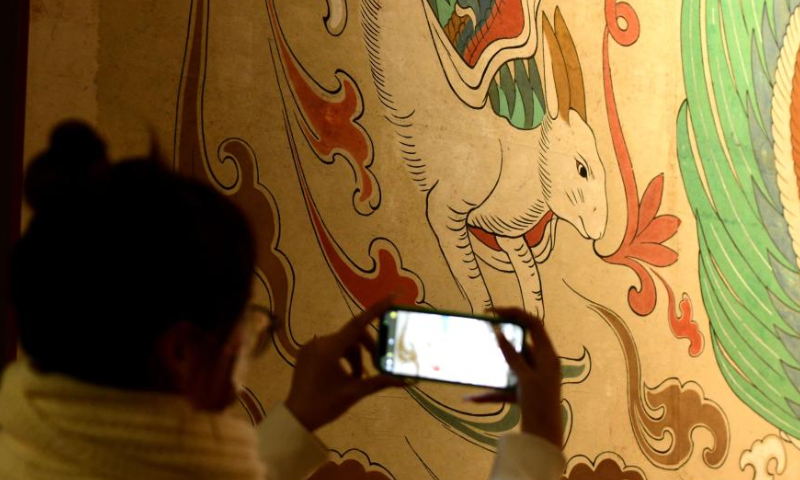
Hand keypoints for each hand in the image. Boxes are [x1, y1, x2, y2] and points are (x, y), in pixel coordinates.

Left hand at [284, 298, 404, 431]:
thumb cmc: (325, 405)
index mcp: (330, 348)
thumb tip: (407, 381)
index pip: (358, 323)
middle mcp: (319, 342)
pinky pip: (331, 348)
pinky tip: (347, 375)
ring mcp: (311, 347)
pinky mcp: (307, 354)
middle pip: (352, 336)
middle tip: (378, 365)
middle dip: (368, 348)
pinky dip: (343, 358)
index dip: (377, 309)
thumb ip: (381, 382)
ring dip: (355, 356)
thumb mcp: (355, 392)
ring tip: (360, 377)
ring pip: (343, 343)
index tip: (393, 296)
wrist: (296, 418)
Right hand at [469, 307, 562, 447]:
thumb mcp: (525, 378)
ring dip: (494, 363)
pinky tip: (471, 399)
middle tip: (483, 327)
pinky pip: (506, 386)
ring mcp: (533, 377)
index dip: (515, 313)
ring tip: (476, 355)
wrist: (544, 436)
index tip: (493, 311)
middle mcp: (542, 362)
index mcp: (547, 355)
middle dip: (502, 334)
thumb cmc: (539, 404)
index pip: (533, 323)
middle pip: (521, 341)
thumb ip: (512, 356)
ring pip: (511, 363)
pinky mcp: (524, 391)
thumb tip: (499, 333)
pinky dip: (491, 392)